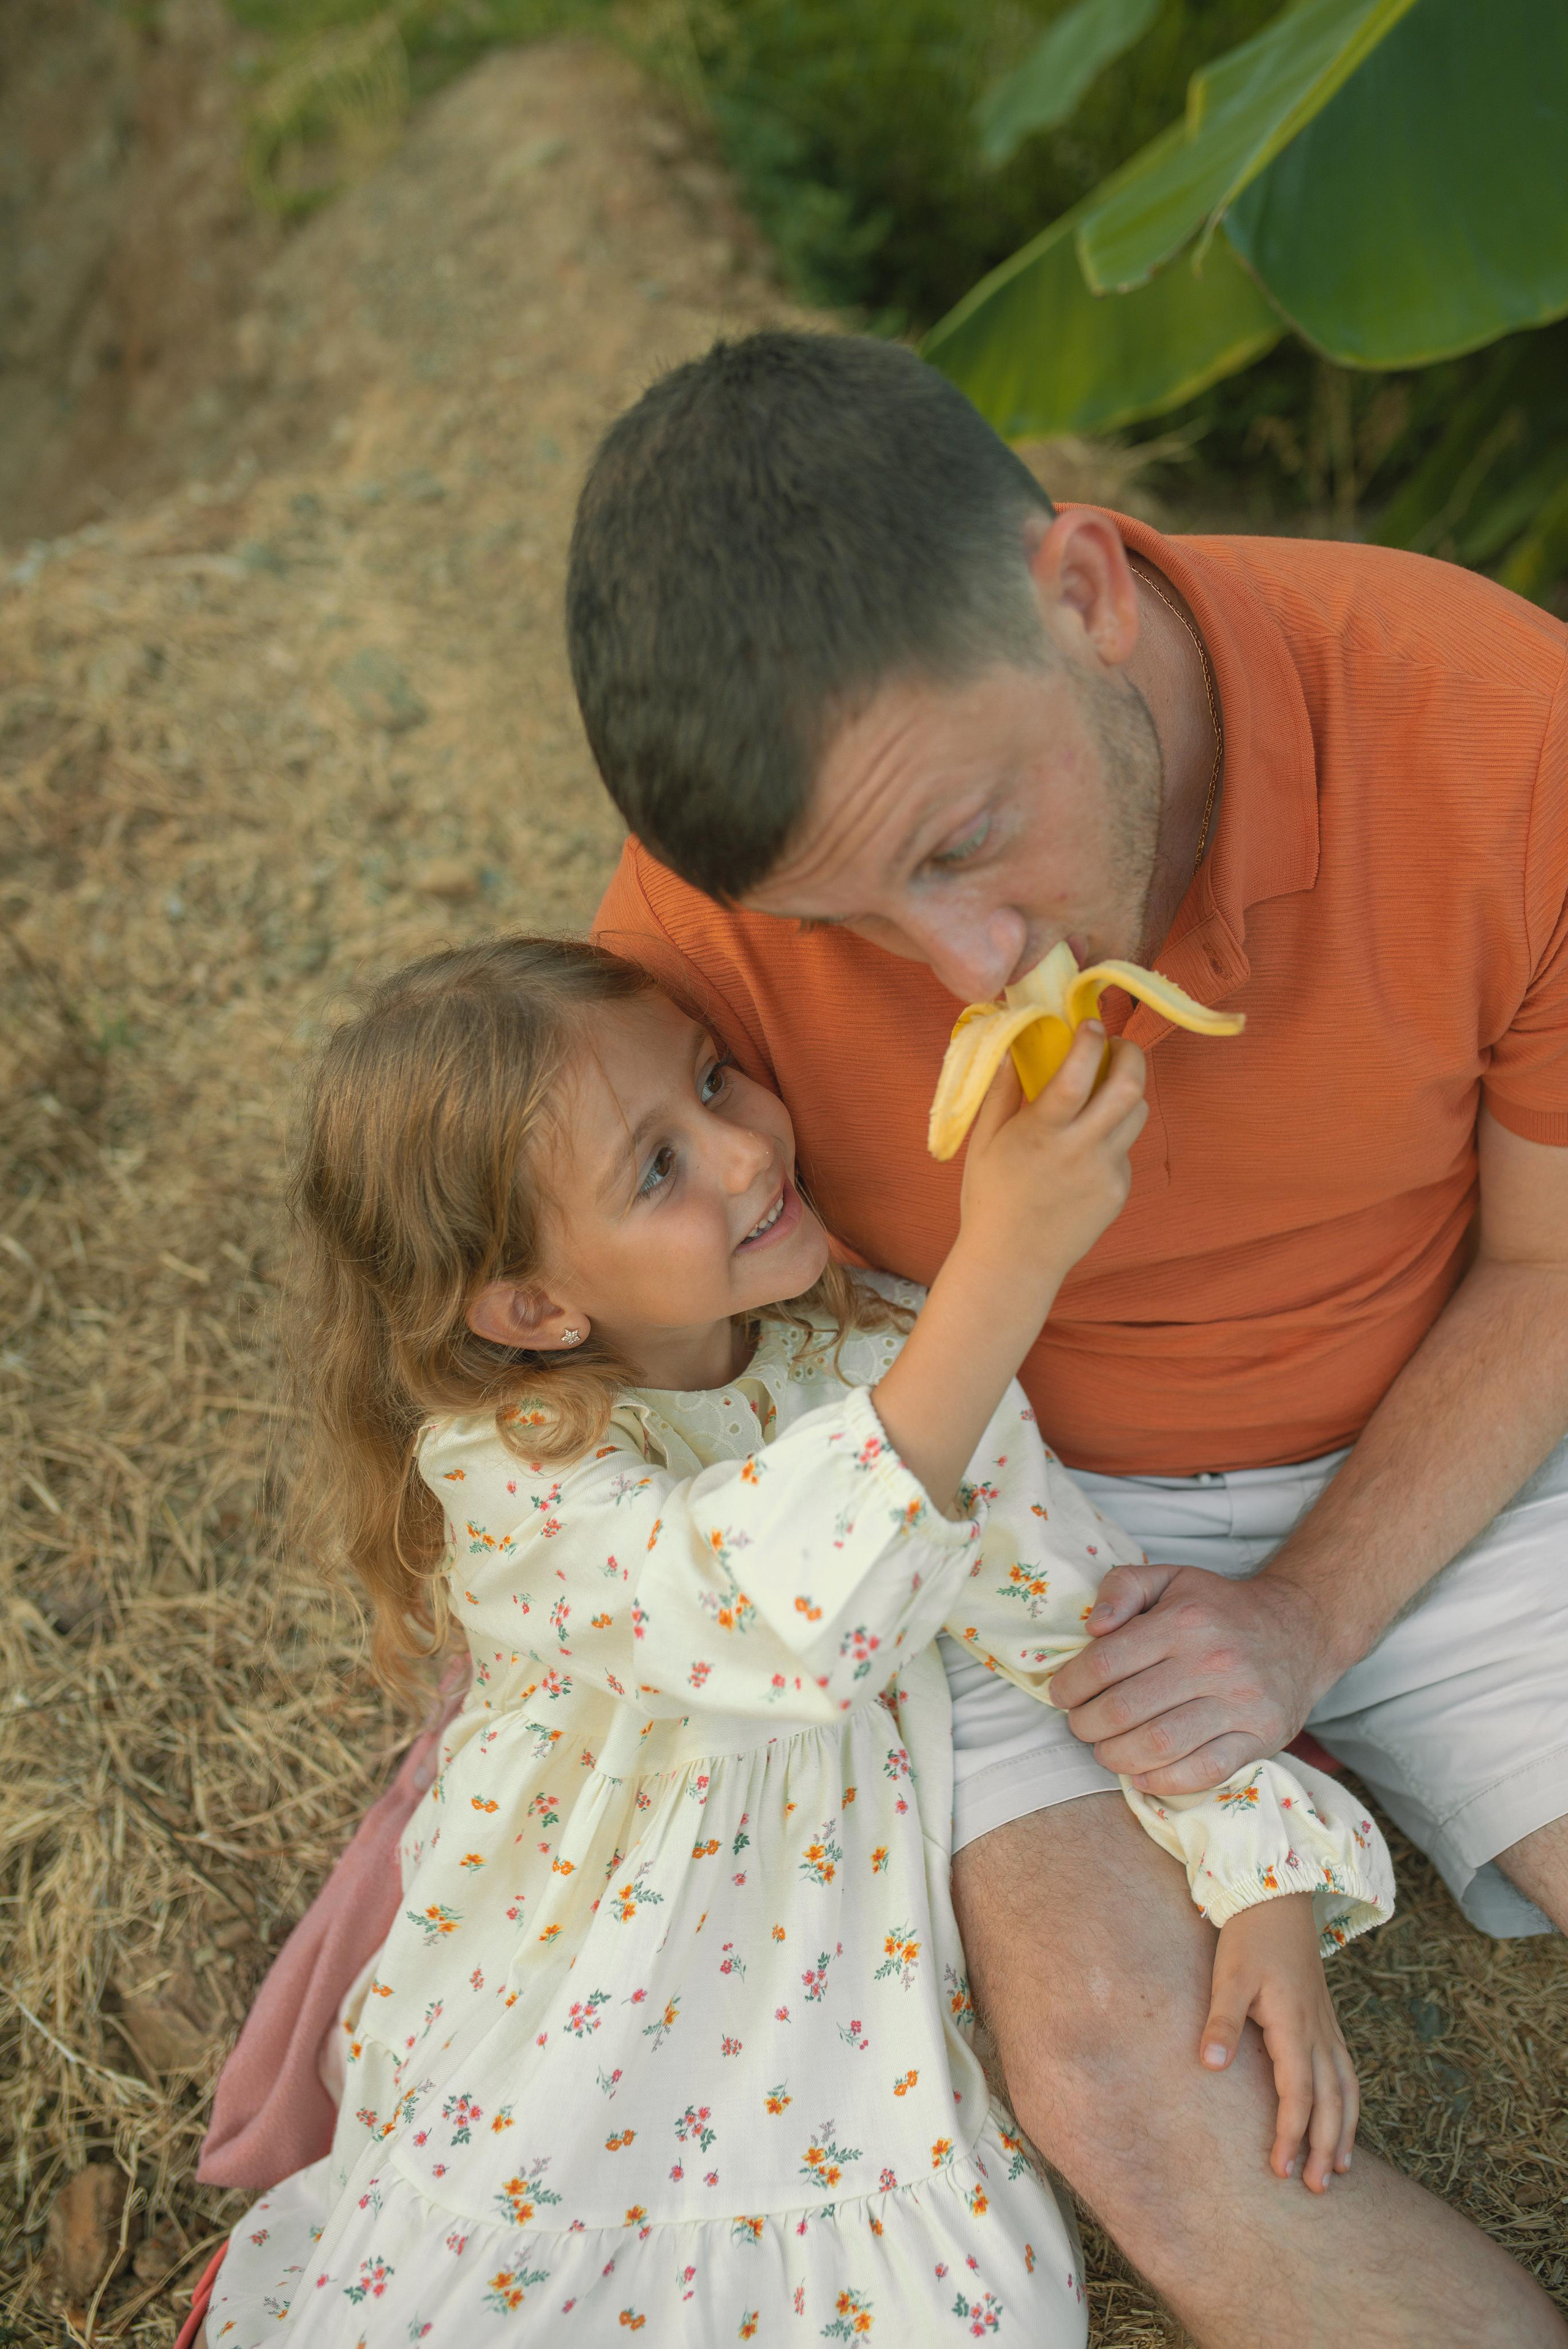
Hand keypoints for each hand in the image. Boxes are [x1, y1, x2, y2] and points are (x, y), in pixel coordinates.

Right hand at [957, 1020, 1147, 1302]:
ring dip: (1126, 1091)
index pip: (1078, 1075)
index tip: (1090, 1024)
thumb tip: (1013, 1044)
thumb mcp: (983, 1142)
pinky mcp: (1118, 1191)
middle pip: (1130, 1088)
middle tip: (1117, 1046)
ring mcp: (1106, 1172)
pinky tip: (1083, 1149)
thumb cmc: (989, 1198)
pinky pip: (1124, 1149)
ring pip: (1138, 1113)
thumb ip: (1001, 1091)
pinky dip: (1111, 1135)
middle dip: (1131, 1054)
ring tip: (1103, 1091)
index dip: (1090, 1041)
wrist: (1013, 1261)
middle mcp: (1081, 1150)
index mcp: (1042, 1133)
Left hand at [1049, 1562, 1330, 1793]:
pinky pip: (1203, 1771)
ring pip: (1159, 1745)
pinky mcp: (1261, 1736)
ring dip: (1116, 1756)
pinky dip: (1163, 1781)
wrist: (1299, 1630)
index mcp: (1184, 1620)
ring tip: (1106, 1750)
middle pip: (1125, 1709)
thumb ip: (1122, 1587)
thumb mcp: (1171, 1578)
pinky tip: (1142, 1774)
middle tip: (1081, 1725)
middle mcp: (1212, 1661)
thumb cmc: (1220, 1608)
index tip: (1061, 1694)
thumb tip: (1092, 1626)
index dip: (1070, 1685)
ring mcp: (1240, 1703)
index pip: (1106, 1662)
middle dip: (1087, 1725)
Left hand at [1203, 1894, 1358, 2192]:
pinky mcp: (1325, 2020)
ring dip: (1344, 2131)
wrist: (1276, 1899)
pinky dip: (1349, 2102)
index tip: (1281, 2170)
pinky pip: (1346, 2071)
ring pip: (1346, 2089)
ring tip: (1339, 2170)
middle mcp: (1318, 2031)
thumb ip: (1222, 2021)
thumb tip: (1210, 2066)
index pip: (1298, 2093)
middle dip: (1324, 2147)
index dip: (1291, 2134)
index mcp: (1294, 2025)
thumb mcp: (1228, 1976)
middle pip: (1330, 2101)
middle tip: (1316, 2189)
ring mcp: (1326, 2026)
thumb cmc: (1248, 1937)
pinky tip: (1344, 2120)